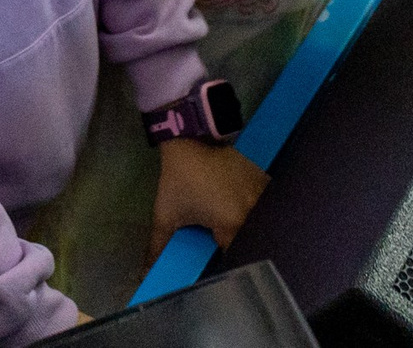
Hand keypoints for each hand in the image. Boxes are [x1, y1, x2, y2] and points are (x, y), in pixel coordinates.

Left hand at [149, 138, 266, 256]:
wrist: (191, 138)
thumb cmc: (179, 179)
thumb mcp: (165, 215)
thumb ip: (157, 248)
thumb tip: (147, 274)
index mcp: (232, 223)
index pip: (236, 255)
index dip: (225, 260)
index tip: (214, 257)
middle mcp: (254, 211)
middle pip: (250, 238)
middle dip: (237, 242)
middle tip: (219, 239)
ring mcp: (263, 193)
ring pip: (259, 220)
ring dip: (247, 225)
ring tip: (228, 219)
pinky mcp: (265, 179)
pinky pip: (265, 203)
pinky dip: (253, 208)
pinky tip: (238, 203)